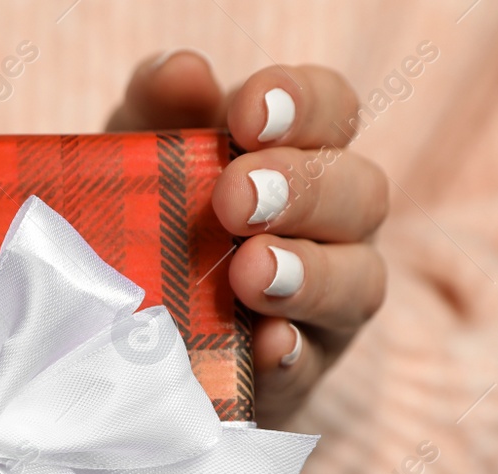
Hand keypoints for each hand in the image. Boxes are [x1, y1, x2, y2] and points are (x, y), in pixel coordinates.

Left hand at [108, 51, 387, 424]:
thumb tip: (184, 71)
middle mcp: (335, 227)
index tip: (248, 113)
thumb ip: (162, 110)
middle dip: (302, 190)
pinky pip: (312, 367)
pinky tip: (264, 344)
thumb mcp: (143, 158)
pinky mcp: (298, 377)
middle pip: (361, 195)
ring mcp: (327, 307)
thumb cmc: (155, 224)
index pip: (334, 110)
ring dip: (309, 274)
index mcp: (303, 155)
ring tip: (252, 272)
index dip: (303, 104)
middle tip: (236, 198)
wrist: (136, 338)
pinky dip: (291, 353)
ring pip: (360, 283)